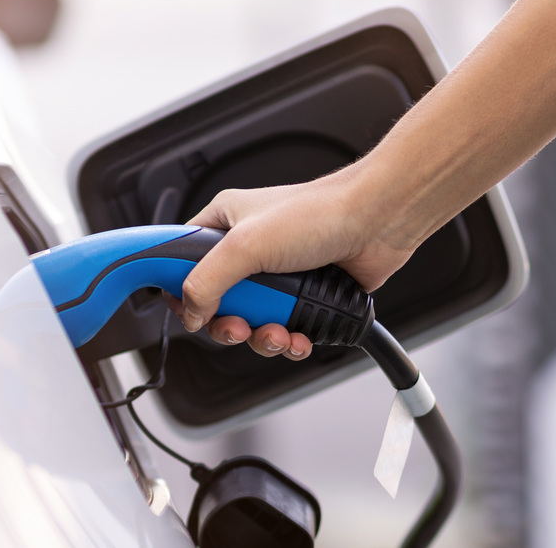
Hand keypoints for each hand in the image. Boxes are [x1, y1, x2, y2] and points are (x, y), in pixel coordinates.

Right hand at [173, 169, 415, 359]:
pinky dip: (289, 342)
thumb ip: (207, 281)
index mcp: (224, 224)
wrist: (378, 223)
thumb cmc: (321, 213)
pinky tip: (299, 338)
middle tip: (239, 327)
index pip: (179, 261)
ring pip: (251, 323)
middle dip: (229, 325)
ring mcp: (279, 276)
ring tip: (278, 333)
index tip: (184, 310)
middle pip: (216, 304)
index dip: (177, 289)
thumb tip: (191, 312)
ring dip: (262, 338)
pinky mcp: (305, 296)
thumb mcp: (247, 245)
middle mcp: (249, 250)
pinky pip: (284, 331)